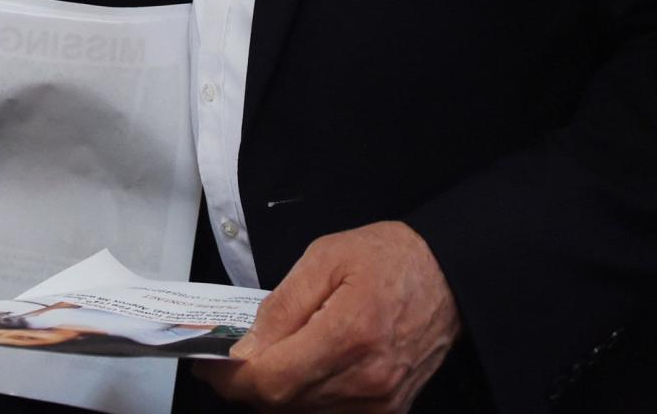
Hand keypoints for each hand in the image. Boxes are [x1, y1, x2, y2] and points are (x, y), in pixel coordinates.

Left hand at [198, 222, 459, 411]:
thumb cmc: (388, 257)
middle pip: (282, 404)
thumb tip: (245, 349)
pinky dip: (305, 397)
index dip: (232, 379)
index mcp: (350, 334)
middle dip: (249, 384)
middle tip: (232, 358)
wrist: (446, 276)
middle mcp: (367, 380)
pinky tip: (301, 368)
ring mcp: (379, 403)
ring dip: (276, 391)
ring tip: (269, 356)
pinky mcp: (387, 412)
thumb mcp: (326, 257)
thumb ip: (282, 306)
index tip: (210, 366)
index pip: (272, 381)